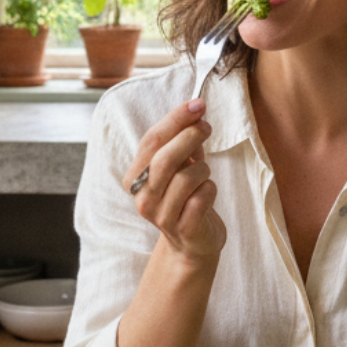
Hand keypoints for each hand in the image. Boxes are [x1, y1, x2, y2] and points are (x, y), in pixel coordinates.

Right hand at [123, 98, 225, 261]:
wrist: (193, 242)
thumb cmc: (186, 197)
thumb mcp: (181, 165)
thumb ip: (183, 140)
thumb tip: (196, 110)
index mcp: (136, 177)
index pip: (151, 140)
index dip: (176, 119)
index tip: (198, 103)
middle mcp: (142, 197)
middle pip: (165, 158)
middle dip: (190, 136)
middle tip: (207, 128)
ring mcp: (161, 216)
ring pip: (187, 177)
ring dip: (204, 169)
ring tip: (204, 175)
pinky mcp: (183, 229)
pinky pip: (202, 197)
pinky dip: (210, 189)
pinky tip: (208, 193)